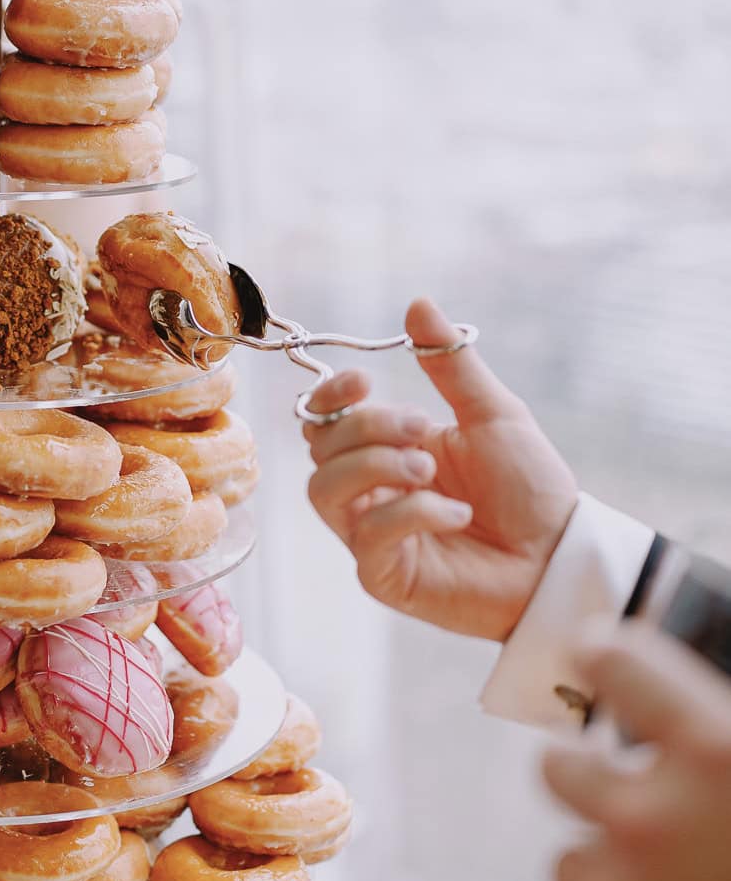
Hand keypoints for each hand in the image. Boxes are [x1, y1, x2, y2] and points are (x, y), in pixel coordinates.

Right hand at [303, 296, 577, 640]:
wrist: (561, 555)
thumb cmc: (530, 488)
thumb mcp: (492, 414)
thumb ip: (450, 365)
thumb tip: (418, 304)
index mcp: (389, 449)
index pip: (324, 420)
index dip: (329, 397)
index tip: (363, 381)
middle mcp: (371, 491)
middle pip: (320, 447)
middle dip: (366, 428)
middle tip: (423, 428)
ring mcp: (372, 535)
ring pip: (324, 489)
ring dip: (374, 466)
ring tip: (428, 469)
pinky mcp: (384, 576)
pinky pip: (368, 535)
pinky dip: (411, 513)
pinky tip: (458, 515)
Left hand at [545, 625, 730, 880]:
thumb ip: (729, 740)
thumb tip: (707, 731)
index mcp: (716, 752)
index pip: (619, 664)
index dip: (606, 656)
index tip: (595, 654)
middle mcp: (651, 818)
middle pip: (559, 770)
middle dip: (586, 779)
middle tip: (624, 794)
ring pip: (576, 864)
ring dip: (612, 872)